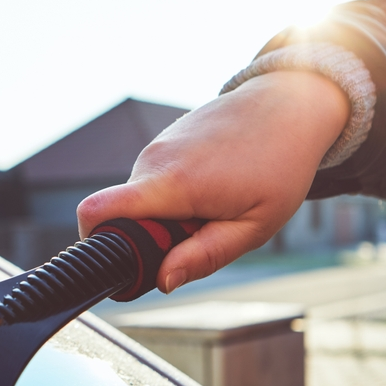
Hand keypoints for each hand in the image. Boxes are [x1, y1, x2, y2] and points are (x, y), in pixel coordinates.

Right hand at [76, 70, 349, 293]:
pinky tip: (214, 184)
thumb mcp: (253, 227)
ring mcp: (156, 146)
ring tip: (215, 203)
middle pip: (124, 216)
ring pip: (142, 201)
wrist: (290, 104)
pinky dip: (175, 195)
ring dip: (169, 215)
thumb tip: (162, 281)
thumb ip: (204, 256)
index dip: (95, 245)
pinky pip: (154, 182)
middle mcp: (153, 161)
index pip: (96, 211)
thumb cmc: (279, 166)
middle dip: (153, 237)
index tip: (129, 263)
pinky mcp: (163, 141)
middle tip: (202, 231)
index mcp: (171, 184)